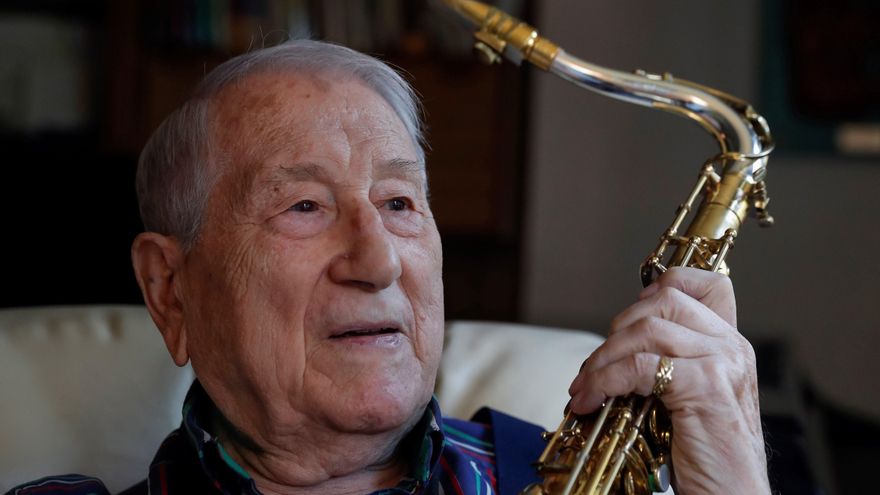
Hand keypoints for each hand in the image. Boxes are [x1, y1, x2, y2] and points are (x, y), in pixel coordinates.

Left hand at [568, 267, 769, 494]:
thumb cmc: (705, 455)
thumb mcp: (691, 397)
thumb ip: (670, 363)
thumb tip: (618, 342)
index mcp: (731, 344)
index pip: (708, 282)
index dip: (664, 284)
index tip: (631, 316)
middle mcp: (732, 347)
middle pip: (664, 300)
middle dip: (617, 328)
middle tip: (595, 364)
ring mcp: (722, 364)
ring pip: (647, 329)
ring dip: (603, 357)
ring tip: (585, 386)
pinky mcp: (706, 388)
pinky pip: (640, 366)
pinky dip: (605, 380)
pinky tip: (591, 400)